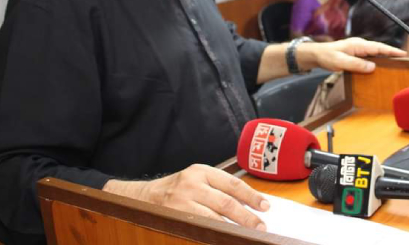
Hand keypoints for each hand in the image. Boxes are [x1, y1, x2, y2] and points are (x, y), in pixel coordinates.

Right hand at [103, 164, 268, 229]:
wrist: (143, 197)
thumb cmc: (177, 189)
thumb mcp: (197, 180)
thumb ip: (219, 188)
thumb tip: (248, 204)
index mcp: (201, 171)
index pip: (232, 184)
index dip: (251, 196)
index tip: (265, 206)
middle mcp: (191, 184)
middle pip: (225, 203)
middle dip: (246, 217)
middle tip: (261, 226)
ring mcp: (181, 202)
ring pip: (213, 218)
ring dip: (233, 228)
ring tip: (247, 234)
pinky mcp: (174, 217)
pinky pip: (200, 228)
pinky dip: (215, 233)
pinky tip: (225, 237)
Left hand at [300, 37, 406, 73]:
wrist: (317, 54)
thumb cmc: (327, 57)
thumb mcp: (340, 62)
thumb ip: (356, 65)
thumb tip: (373, 67)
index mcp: (358, 45)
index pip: (379, 48)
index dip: (392, 51)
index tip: (403, 54)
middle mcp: (360, 45)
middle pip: (380, 49)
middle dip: (392, 53)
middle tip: (404, 59)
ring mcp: (358, 49)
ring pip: (375, 53)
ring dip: (385, 57)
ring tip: (397, 63)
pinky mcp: (356, 54)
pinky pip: (370, 56)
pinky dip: (377, 60)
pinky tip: (380, 66)